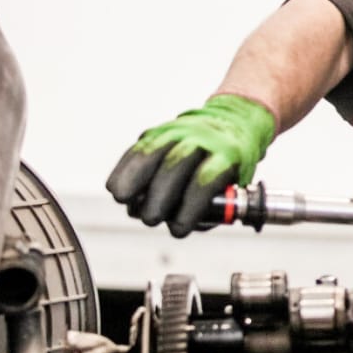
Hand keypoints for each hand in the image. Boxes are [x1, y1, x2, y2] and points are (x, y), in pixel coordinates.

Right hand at [105, 94, 275, 236]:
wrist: (232, 122)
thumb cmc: (231, 165)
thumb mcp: (236, 185)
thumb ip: (212, 208)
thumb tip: (176, 224)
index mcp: (227, 153)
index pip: (206, 178)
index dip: (191, 206)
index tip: (179, 230)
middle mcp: (202, 137)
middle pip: (176, 163)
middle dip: (160, 194)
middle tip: (150, 219)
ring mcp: (178, 130)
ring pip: (153, 150)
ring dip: (134, 177)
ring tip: (124, 201)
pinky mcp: (158, 130)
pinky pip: (137, 148)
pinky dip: (124, 168)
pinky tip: (115, 187)